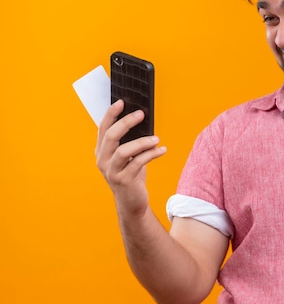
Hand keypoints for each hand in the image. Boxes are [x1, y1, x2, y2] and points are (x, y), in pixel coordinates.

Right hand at [96, 100, 165, 217]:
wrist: (131, 202)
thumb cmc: (132, 174)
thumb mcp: (129, 156)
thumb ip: (130, 141)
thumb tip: (142, 120)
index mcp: (102, 151)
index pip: (103, 128)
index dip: (111, 114)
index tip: (122, 102)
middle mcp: (103, 160)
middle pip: (111, 136)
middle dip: (126, 122)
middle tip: (141, 114)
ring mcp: (111, 171)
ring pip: (124, 151)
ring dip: (142, 142)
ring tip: (156, 138)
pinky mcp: (123, 180)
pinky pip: (138, 163)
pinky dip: (152, 154)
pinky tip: (162, 149)